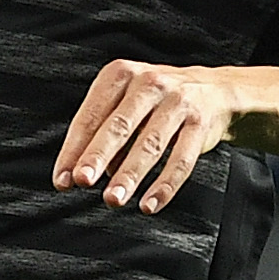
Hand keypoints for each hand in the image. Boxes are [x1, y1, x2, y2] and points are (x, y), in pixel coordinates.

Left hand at [54, 58, 235, 213]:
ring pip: (150, 144)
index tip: (64, 178)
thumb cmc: (157, 101)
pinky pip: (181, 159)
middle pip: (119, 126)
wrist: (214, 90)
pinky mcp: (200, 123)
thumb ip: (103, 134)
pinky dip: (165, 186)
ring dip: (130, 174)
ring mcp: (177, 101)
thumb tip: (82, 174)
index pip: (91, 116)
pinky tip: (150, 204)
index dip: (74, 149)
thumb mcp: (125, 103)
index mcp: (120, 75)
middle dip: (98, 156)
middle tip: (83, 180)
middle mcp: (149, 83)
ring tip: (114, 198)